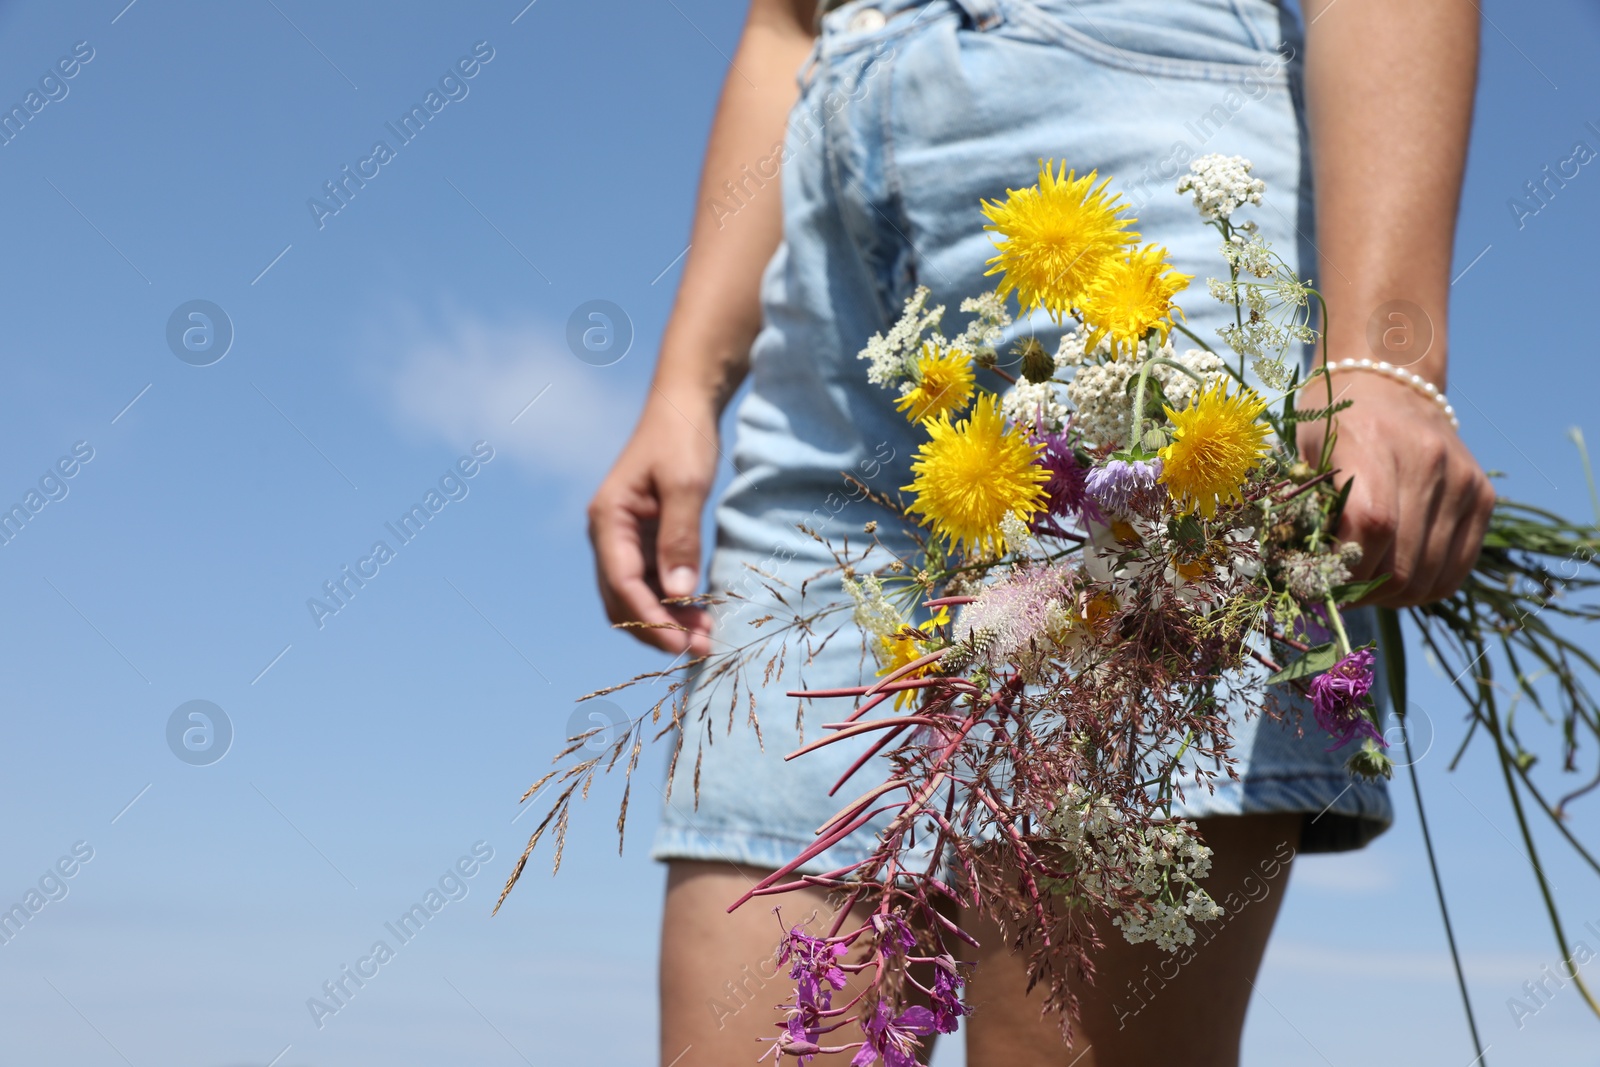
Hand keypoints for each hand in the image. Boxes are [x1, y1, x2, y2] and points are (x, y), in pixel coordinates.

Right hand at [588, 396, 718, 655]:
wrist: (683, 406)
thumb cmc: (682, 436)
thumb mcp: (686, 485)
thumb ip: (681, 536)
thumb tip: (678, 593)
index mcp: (608, 520)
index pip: (621, 585)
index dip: (650, 620)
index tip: (681, 645)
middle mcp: (608, 534)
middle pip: (622, 600)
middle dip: (657, 629)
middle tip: (702, 649)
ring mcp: (624, 539)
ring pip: (637, 597)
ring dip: (667, 621)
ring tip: (706, 637)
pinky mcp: (644, 540)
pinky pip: (652, 583)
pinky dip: (673, 604)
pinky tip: (701, 614)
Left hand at [1296, 369, 1494, 606]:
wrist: (1389, 381)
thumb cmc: (1333, 422)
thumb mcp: (1304, 455)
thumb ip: (1303, 512)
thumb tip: (1302, 579)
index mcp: (1374, 443)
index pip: (1370, 527)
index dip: (1340, 570)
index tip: (1314, 581)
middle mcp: (1429, 461)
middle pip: (1400, 565)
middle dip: (1359, 592)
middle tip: (1333, 593)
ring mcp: (1463, 481)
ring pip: (1427, 579)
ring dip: (1388, 598)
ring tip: (1361, 586)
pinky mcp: (1482, 497)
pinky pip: (1455, 571)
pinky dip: (1421, 589)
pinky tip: (1393, 580)